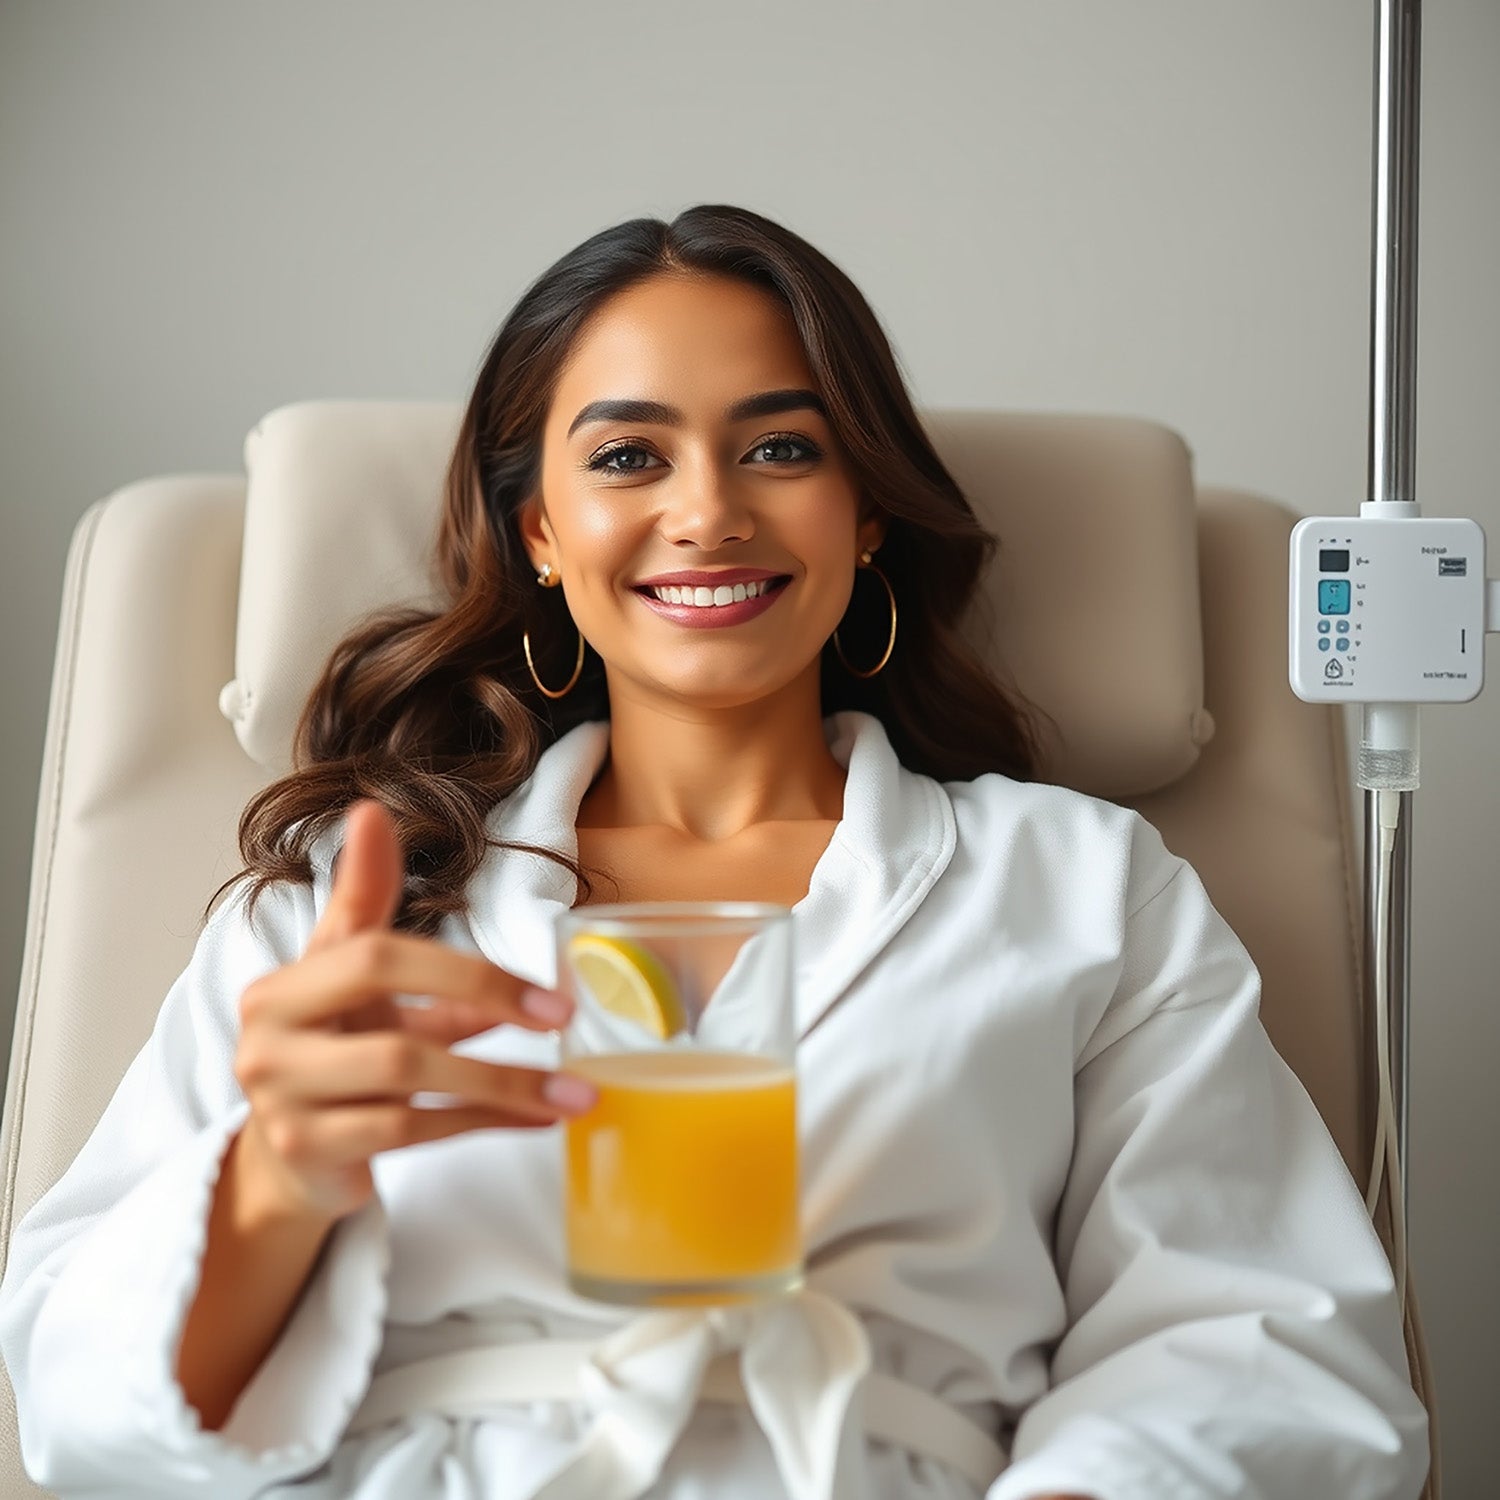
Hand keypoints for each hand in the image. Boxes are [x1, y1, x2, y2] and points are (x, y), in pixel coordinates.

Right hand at [232, 799, 592, 1220]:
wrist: (293, 1156)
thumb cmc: (333, 1046)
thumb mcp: (346, 970)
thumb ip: (364, 897)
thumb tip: (372, 812)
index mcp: (283, 988)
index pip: (377, 959)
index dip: (467, 972)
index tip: (545, 992)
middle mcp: (270, 1045)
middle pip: (395, 1035)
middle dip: (489, 1023)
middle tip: (564, 1024)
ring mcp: (284, 1107)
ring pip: (411, 1093)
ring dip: (503, 1088)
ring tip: (572, 1091)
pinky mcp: (311, 1156)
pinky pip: (410, 1136)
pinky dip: (481, 1123)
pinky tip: (534, 1118)